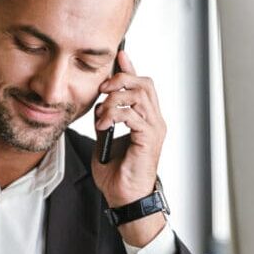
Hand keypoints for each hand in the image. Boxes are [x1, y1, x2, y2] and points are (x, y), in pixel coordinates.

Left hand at [92, 51, 167, 246]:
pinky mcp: (149, 139)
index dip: (130, 68)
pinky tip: (104, 124)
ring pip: (140, 95)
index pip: (142, 85)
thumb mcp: (105, 138)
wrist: (124, 198)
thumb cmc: (117, 175)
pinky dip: (115, 114)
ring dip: (115, 98)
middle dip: (121, 79)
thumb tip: (99, 103)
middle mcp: (154, 121)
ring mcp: (154, 129)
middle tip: (102, 88)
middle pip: (144, 83)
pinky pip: (133, 115)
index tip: (118, 56)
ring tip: (101, 113)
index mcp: (146, 119)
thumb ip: (105, 118)